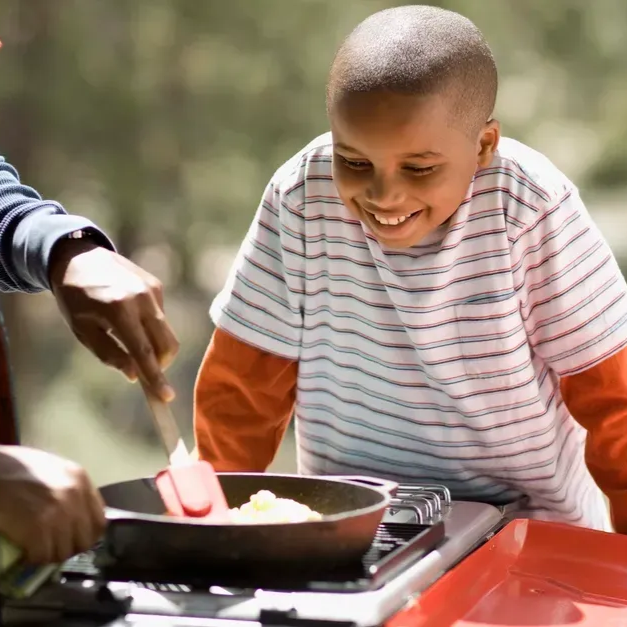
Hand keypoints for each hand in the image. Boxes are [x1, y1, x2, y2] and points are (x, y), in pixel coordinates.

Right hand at [0, 446, 105, 563]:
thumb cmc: (15, 467)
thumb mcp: (52, 471)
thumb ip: (69, 491)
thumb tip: (77, 518)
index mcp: (80, 479)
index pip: (99, 521)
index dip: (86, 535)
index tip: (73, 539)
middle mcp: (74, 496)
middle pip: (84, 540)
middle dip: (67, 548)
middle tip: (51, 547)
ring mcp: (58, 512)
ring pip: (62, 552)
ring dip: (48, 555)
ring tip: (36, 548)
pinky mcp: (37, 528)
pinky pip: (42, 556)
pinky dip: (32, 558)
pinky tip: (25, 552)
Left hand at [49, 239, 179, 401]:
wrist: (77, 257)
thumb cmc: (75, 299)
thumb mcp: (83, 331)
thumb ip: (109, 354)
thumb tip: (134, 375)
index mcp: (119, 310)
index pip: (144, 352)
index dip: (156, 377)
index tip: (166, 397)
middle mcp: (142, 299)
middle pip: (167, 344)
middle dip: (161, 363)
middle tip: (146, 371)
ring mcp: (153, 290)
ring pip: (166, 331)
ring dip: (154, 344)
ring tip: (129, 336)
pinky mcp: (157, 285)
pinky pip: (161, 316)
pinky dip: (150, 326)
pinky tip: (129, 315)